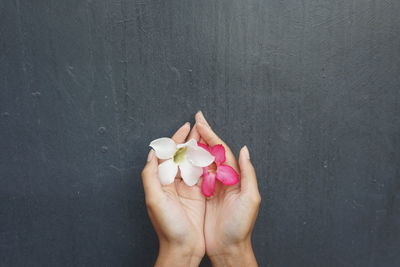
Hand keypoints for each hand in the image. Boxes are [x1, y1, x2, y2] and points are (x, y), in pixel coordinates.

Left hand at [141, 123, 205, 266]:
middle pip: (182, 155)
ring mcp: (187, 188)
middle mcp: (173, 182)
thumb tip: (152, 152)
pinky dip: (207, 164)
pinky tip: (213, 155)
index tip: (187, 126)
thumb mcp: (154, 200)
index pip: (168, 154)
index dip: (177, 139)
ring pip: (193, 162)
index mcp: (161, 181)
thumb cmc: (168, 226)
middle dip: (190, 140)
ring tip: (208, 136)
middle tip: (200, 126)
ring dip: (200, 149)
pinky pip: (203, 175)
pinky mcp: (198, 195)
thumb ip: (150, 175)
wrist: (183, 248)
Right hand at [193, 111, 260, 266]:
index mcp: (234, 177)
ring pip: (201, 161)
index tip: (200, 122)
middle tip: (194, 120)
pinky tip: (181, 157)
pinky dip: (187, 164)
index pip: (222, 150)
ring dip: (194, 147)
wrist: (228, 248)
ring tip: (186, 133)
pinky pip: (193, 176)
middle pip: (211, 152)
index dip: (211, 135)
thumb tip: (245, 149)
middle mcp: (222, 179)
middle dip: (202, 135)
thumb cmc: (240, 226)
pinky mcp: (201, 197)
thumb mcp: (250, 199)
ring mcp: (211, 187)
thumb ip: (248, 173)